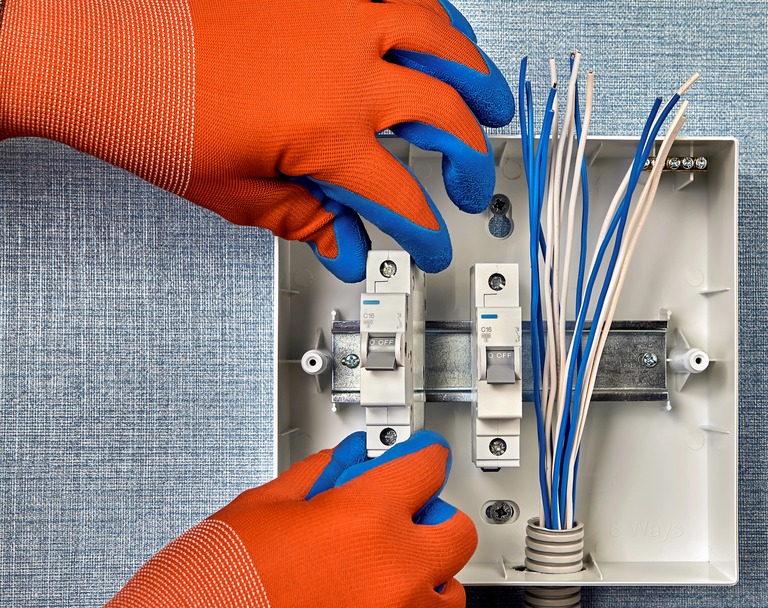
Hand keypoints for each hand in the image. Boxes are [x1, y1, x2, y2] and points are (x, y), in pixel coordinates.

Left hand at [0, 0, 513, 280]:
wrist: (97, 45)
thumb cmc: (151, 112)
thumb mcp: (237, 193)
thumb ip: (309, 221)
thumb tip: (348, 246)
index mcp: (326, 134)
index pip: (401, 195)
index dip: (425, 231)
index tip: (430, 243)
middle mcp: (346, 70)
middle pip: (443, 116)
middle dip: (469, 158)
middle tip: (470, 178)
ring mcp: (338, 15)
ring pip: (439, 38)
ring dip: (475, 75)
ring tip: (492, 98)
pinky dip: (431, 16)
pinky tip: (438, 32)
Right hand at [43, 431, 476, 607]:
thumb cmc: (203, 595)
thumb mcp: (256, 509)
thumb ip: (314, 478)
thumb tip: (342, 462)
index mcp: (366, 518)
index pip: (426, 468)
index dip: (419, 460)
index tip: (420, 464)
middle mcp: (397, 575)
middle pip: (456, 532)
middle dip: (427, 525)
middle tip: (395, 530)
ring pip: (448, 598)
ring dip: (421, 588)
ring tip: (374, 592)